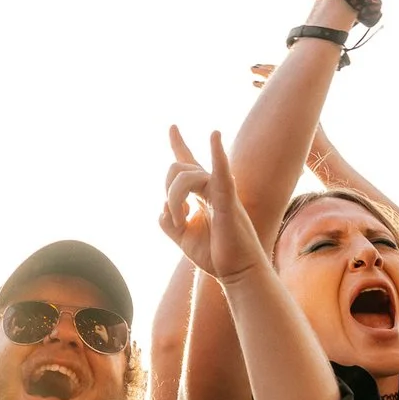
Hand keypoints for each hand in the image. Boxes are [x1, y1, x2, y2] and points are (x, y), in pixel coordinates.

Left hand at [158, 127, 268, 283]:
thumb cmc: (215, 255)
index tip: (172, 127)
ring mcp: (220, 192)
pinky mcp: (228, 202)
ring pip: (186, 175)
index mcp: (202, 195)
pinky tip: (214, 135)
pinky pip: (221, 174)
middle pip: (177, 169)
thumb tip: (161, 208)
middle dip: (167, 191)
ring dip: (173, 200)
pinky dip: (218, 154)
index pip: (187, 164)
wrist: (237, 272)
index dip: (178, 144)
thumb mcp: (182, 237)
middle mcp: (211, 188)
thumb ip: (168, 220)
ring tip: (180, 222)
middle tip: (176, 219)